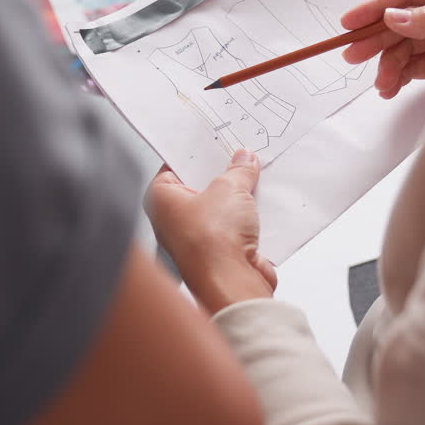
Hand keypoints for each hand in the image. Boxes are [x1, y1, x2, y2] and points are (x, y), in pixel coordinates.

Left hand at [144, 150, 276, 313]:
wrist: (231, 283)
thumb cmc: (212, 242)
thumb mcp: (230, 188)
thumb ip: (238, 171)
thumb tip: (243, 161)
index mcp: (161, 200)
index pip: (175, 166)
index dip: (196, 153)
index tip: (214, 142)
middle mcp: (174, 221)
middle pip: (202, 187)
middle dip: (223, 175)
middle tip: (240, 158)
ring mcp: (198, 238)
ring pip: (221, 208)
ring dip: (239, 197)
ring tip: (255, 179)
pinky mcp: (221, 252)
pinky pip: (236, 227)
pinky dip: (249, 218)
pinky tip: (263, 206)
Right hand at [341, 0, 424, 98]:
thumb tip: (394, 16)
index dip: (377, 5)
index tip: (352, 20)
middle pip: (402, 18)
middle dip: (378, 40)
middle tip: (353, 55)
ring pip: (403, 44)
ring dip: (388, 65)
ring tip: (383, 85)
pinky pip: (412, 62)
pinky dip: (399, 75)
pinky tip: (391, 86)